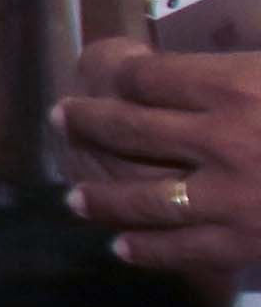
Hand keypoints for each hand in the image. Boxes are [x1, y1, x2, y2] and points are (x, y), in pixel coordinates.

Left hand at [58, 38, 260, 283]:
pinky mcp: (244, 245)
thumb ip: (248, 63)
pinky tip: (122, 247)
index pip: (148, 76)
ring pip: (138, 197)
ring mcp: (228, 197)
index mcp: (237, 86)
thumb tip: (217, 55)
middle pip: (127, 129)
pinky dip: (144, 249)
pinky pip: (179, 250)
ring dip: (100, 196)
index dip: (118, 71)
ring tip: (73, 197)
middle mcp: (219, 140)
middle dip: (89, 122)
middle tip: (64, 118)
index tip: (104, 69)